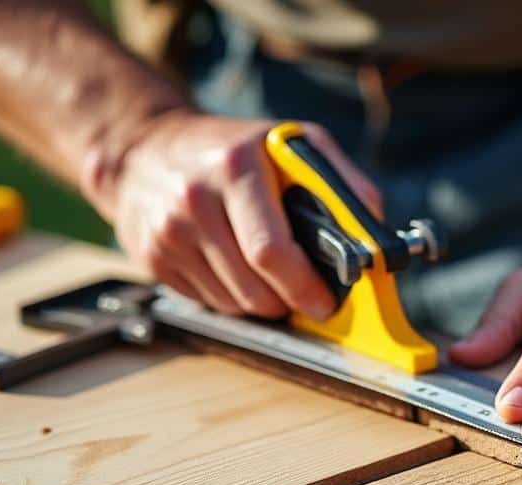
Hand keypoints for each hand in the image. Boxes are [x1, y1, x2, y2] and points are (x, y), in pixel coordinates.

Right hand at [87, 111, 379, 317]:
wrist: (144, 148)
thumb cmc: (233, 147)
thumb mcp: (292, 144)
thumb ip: (340, 185)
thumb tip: (376, 237)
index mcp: (236, 166)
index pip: (271, 251)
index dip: (305, 287)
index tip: (326, 302)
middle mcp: (194, 199)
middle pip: (254, 288)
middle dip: (289, 302)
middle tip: (304, 294)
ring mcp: (168, 232)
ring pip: (233, 304)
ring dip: (261, 302)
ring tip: (268, 274)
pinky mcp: (151, 257)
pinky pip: (207, 302)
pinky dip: (230, 297)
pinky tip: (233, 268)